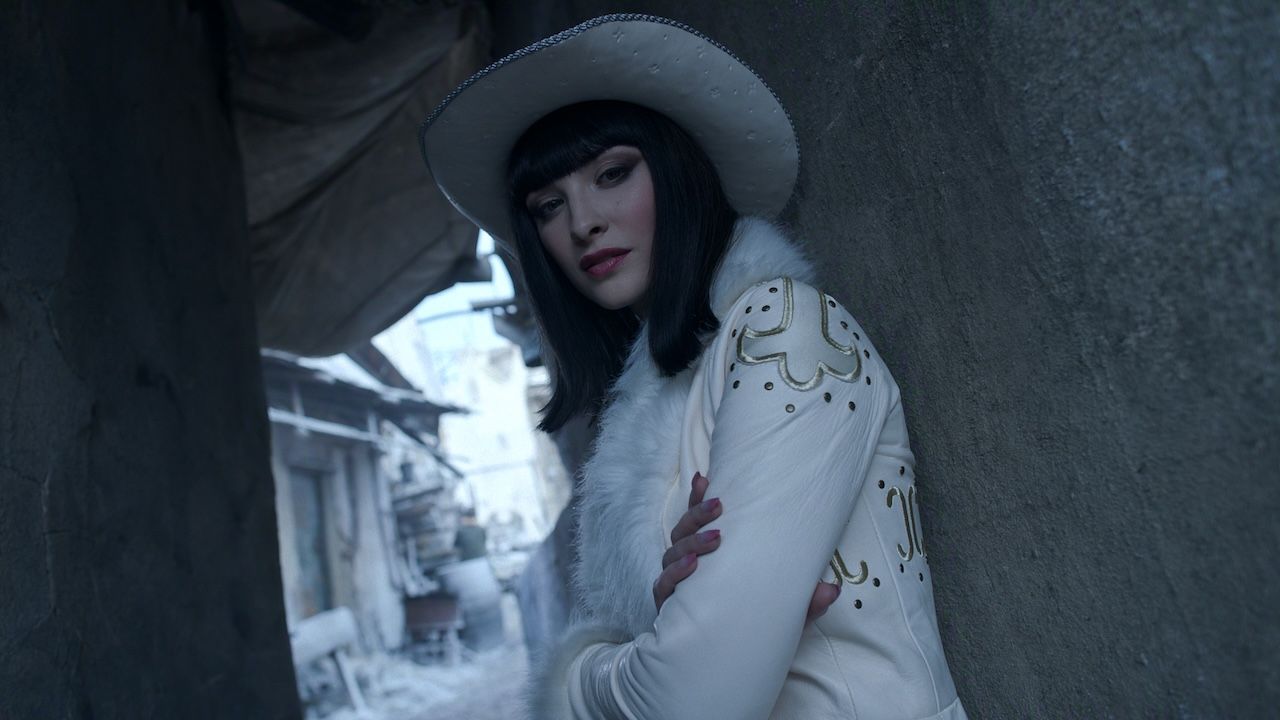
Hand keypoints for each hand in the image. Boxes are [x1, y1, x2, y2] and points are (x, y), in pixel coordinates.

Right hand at [652, 473, 842, 623]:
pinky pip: (664, 586)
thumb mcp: (785, 612)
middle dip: (698, 514)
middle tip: (719, 505)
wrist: (730, 668)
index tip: (706, 478)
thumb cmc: (752, 625)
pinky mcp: (669, 608)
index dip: (698, 497)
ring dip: (692, 541)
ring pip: (673, 551)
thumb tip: (833, 589)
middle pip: (683, 530)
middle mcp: (689, 565)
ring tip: (715, 537)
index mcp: (709, 554)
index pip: (699, 519)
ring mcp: (677, 586)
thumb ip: (806, 602)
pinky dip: (675, 573)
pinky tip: (692, 566)